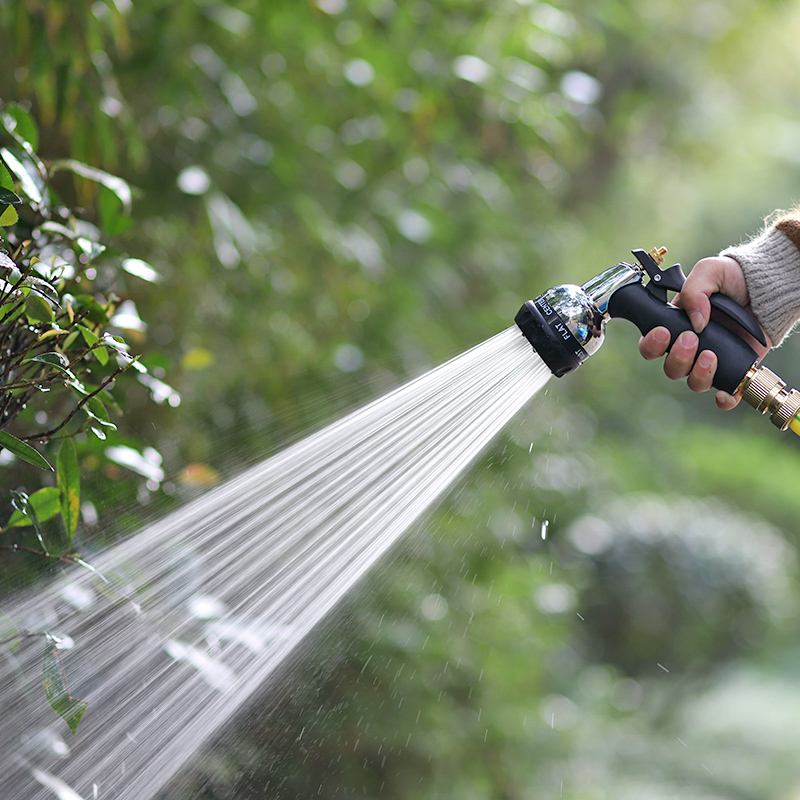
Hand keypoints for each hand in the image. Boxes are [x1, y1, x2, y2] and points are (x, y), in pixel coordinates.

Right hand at [638, 256, 770, 408]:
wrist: (767, 287)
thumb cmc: (733, 278)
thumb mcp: (709, 271)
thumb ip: (694, 291)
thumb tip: (696, 321)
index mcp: (675, 328)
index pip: (650, 347)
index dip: (651, 345)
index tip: (662, 332)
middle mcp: (690, 349)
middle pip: (671, 369)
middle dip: (677, 357)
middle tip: (691, 338)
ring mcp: (712, 361)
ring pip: (694, 383)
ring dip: (697, 373)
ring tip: (710, 355)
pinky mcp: (735, 370)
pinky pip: (725, 396)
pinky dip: (723, 399)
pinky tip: (724, 393)